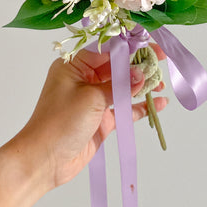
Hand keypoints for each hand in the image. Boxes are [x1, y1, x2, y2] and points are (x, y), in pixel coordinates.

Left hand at [14, 45, 167, 189]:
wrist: (44, 160)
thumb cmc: (60, 121)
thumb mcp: (91, 98)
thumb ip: (118, 86)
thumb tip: (141, 74)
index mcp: (75, 65)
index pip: (107, 50)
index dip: (131, 47)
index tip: (152, 47)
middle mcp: (84, 79)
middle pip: (117, 67)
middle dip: (139, 65)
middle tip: (162, 62)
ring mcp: (93, 99)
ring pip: (122, 87)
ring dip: (141, 85)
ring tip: (160, 85)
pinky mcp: (101, 120)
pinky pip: (124, 108)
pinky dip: (139, 106)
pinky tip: (158, 104)